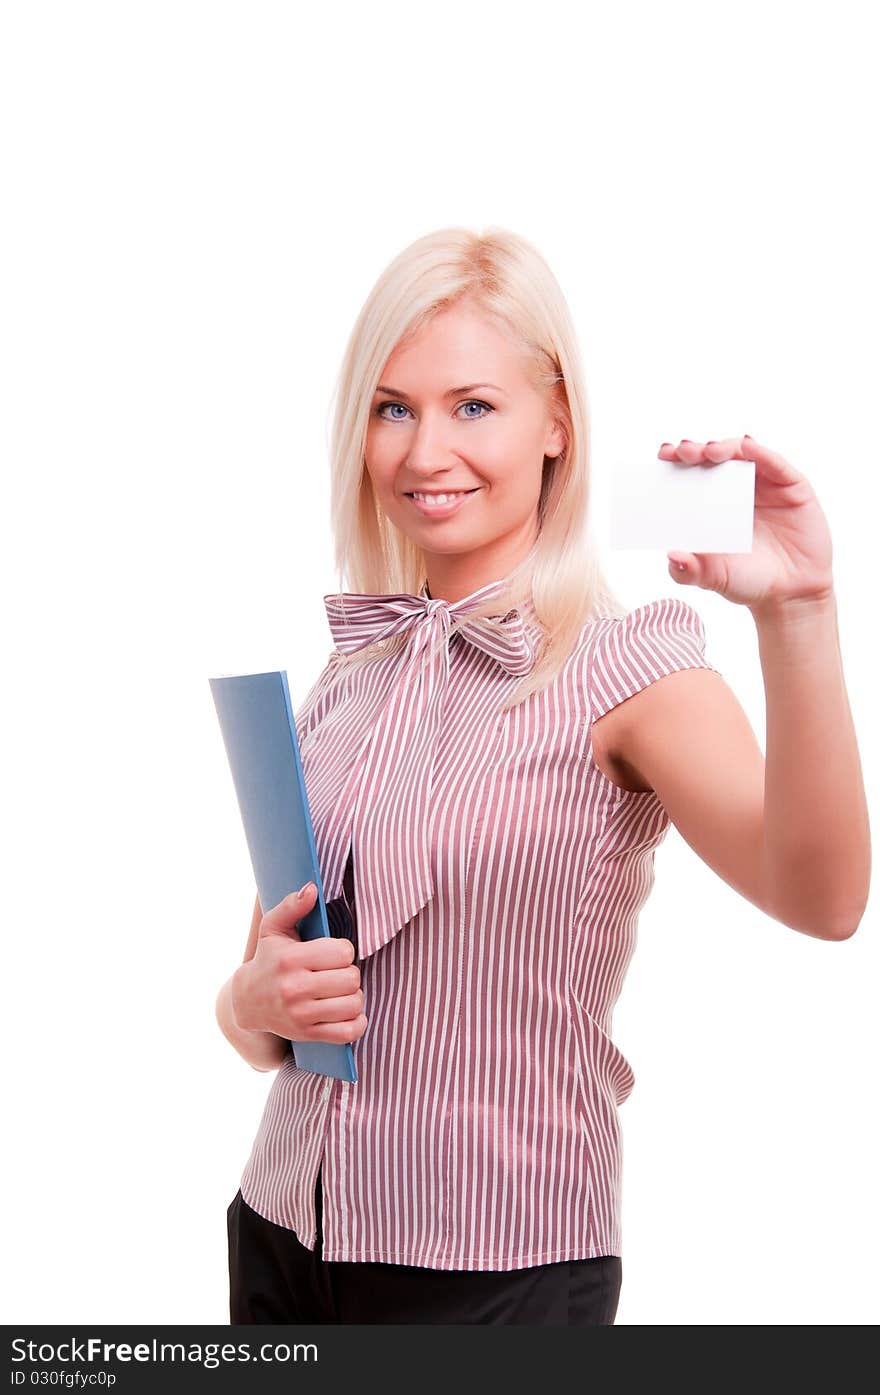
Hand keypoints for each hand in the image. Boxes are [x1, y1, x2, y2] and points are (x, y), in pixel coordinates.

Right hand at [232, 883, 366, 1044]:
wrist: (248, 1002)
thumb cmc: (268, 960)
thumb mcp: (273, 929)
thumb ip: (292, 906)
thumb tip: (311, 889)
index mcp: (290, 960)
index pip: (342, 952)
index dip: (343, 950)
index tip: (332, 953)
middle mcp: (294, 989)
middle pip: (351, 979)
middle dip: (349, 973)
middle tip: (337, 972)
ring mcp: (301, 1015)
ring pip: (353, 1004)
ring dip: (353, 996)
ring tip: (341, 991)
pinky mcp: (307, 1034)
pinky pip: (349, 1032)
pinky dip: (356, 1022)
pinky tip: (346, 1011)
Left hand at [659, 436, 834, 613]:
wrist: (791, 595)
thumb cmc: (748, 581)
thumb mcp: (713, 577)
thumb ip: (688, 571)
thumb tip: (671, 557)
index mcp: (712, 504)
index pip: (691, 474)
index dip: (676, 462)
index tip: (663, 456)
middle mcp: (736, 489)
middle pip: (713, 459)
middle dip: (695, 450)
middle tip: (682, 451)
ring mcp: (765, 485)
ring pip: (742, 454)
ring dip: (724, 447)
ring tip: (710, 450)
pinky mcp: (792, 487)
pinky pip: (775, 464)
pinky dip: (761, 452)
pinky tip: (747, 446)